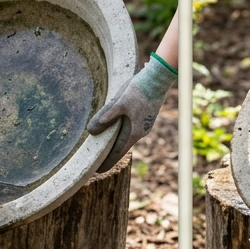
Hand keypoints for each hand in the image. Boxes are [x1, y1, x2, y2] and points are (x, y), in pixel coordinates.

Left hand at [87, 54, 177, 172]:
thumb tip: (91, 131)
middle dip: (110, 153)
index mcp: (135, 131)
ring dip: (116, 142)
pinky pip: (132, 129)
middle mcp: (142, 131)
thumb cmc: (138, 90)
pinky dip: (122, 132)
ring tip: (104, 146)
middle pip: (123, 146)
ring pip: (128, 137)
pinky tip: (116, 128)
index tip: (97, 170)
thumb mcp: (119, 102)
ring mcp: (145, 124)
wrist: (158, 78)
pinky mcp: (146, 116)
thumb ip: (106, 116)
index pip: (118, 152)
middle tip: (97, 160)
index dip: (107, 161)